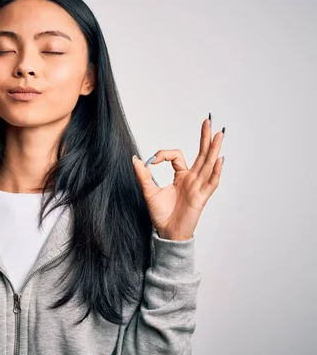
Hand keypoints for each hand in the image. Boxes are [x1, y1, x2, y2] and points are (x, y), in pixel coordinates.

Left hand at [132, 116, 223, 240]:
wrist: (166, 232)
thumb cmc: (161, 215)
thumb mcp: (149, 191)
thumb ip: (143, 175)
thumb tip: (135, 159)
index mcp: (181, 177)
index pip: (177, 157)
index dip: (164, 154)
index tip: (151, 161)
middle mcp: (192, 180)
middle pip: (201, 155)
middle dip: (204, 138)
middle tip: (208, 121)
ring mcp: (198, 188)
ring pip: (208, 165)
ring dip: (213, 149)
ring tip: (218, 135)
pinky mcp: (201, 198)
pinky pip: (211, 183)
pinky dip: (215, 172)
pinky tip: (218, 160)